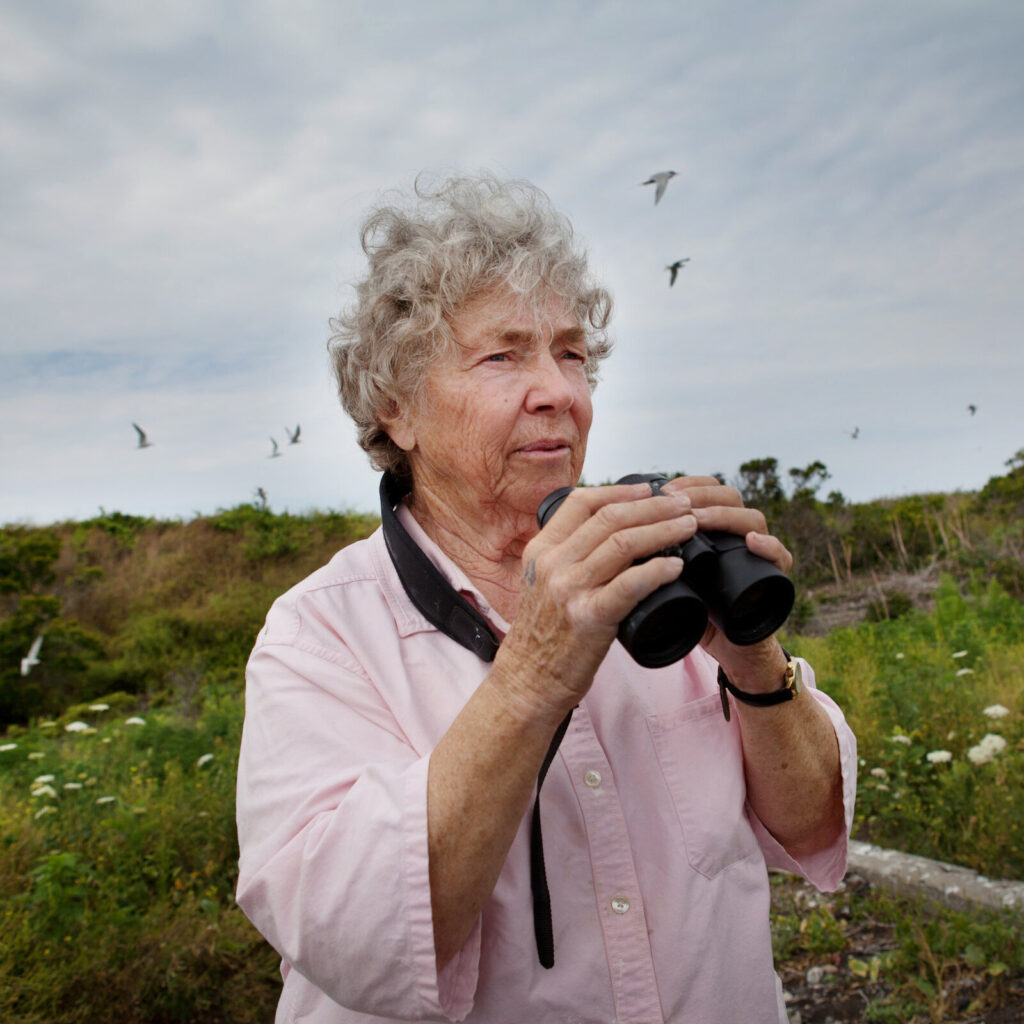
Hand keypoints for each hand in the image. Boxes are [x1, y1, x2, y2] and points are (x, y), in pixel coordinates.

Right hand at [495, 481, 697, 719]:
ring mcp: (570, 590)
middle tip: (683, 504)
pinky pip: (630, 584)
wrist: (529, 681)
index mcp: (541, 550)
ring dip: (664, 529)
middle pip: (610, 518)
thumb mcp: (543, 584)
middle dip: (653, 505)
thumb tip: (609, 534)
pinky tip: (677, 566)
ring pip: (623, 543)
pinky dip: (658, 570)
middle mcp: (553, 564)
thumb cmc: (543, 635)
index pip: (581, 502)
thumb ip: (567, 558)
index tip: (648, 490)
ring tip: (689, 526)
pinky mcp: (588, 617)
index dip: (620, 491)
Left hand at [659, 476, 792, 686]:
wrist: (726, 649)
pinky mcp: (775, 579)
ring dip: (724, 515)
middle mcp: (738, 534)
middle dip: (700, 494)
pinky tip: (752, 542)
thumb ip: (647, 556)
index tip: (659, 489)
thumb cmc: (692, 610)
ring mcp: (757, 554)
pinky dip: (770, 547)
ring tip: (698, 519)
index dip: (687, 484)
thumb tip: (605, 536)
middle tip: (674, 501)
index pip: (707, 490)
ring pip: (753, 519)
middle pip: (729, 496)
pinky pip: (781, 556)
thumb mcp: (665, 578)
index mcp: (713, 529)